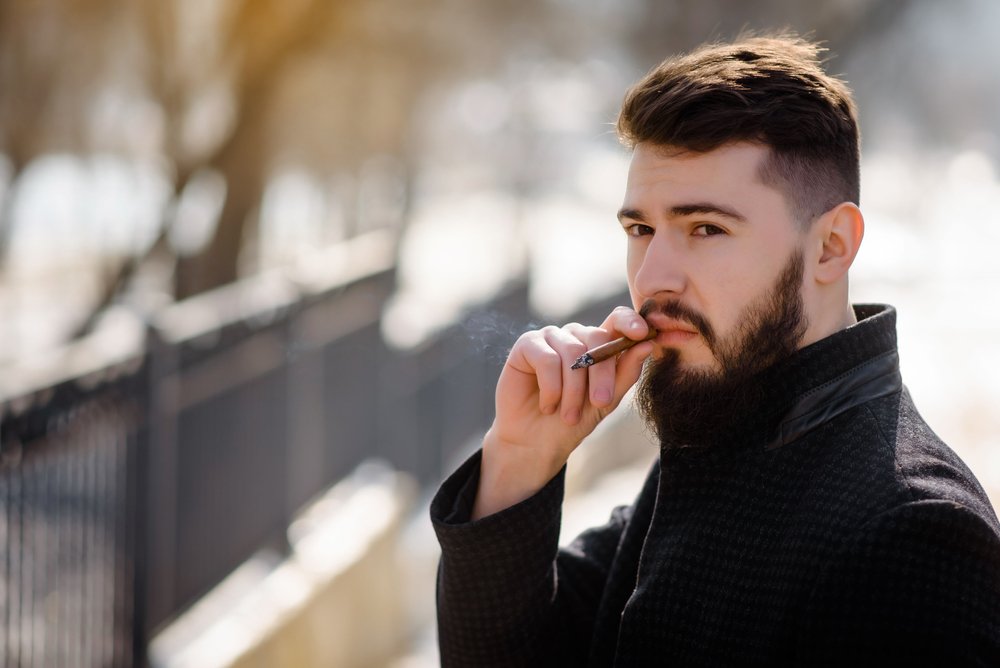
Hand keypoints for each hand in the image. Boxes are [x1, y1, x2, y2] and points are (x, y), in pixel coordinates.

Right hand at [472, 306, 653, 518]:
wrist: (537, 443)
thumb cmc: (574, 421)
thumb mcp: (607, 400)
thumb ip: (626, 372)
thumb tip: (647, 345)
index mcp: (598, 344)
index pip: (617, 319)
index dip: (630, 321)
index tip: (643, 334)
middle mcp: (574, 336)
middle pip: (597, 339)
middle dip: (602, 375)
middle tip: (600, 404)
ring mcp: (550, 337)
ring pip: (572, 353)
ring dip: (573, 391)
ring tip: (569, 417)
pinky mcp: (527, 345)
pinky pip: (547, 359)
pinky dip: (551, 389)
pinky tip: (547, 405)